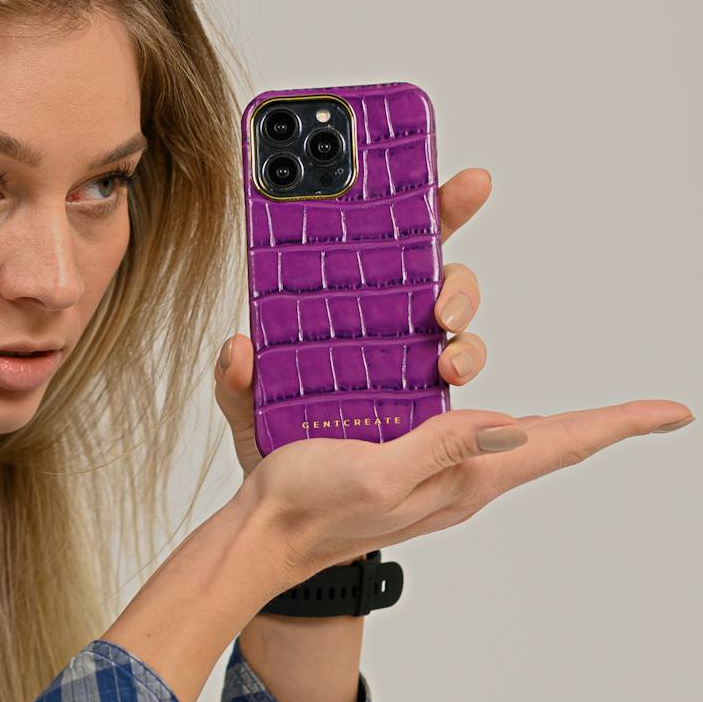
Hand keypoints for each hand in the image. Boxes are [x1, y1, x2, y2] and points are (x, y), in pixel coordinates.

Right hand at [212, 166, 693, 577]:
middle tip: (439, 314)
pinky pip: (412, 383)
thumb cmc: (311, 510)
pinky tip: (370, 334)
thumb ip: (444, 448)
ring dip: (443, 333)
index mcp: (467, 474)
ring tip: (409, 317)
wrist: (256, 533)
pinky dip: (400, 346)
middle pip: (511, 392)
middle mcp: (458, 459)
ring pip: (460, 373)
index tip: (676, 411)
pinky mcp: (388, 432)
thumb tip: (513, 424)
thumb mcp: (378, 477)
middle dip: (475, 335)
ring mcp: (425, 447)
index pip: (562, 443)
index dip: (622, 424)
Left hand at [213, 167, 495, 479]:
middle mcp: (388, 331)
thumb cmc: (273, 447)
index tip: (466, 181)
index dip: (429, 205)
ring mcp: (412, 370)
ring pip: (459, 334)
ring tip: (445, 354)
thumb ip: (237, 382)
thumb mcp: (246, 411)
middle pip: (441, 281)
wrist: (290, 519)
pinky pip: (459, 387)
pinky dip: (465, 376)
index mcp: (346, 310)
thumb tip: (238, 349)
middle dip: (455, 282)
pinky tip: (452, 381)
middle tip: (441, 306)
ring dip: (465, 336)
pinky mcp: (430, 415)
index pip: (392, 244)